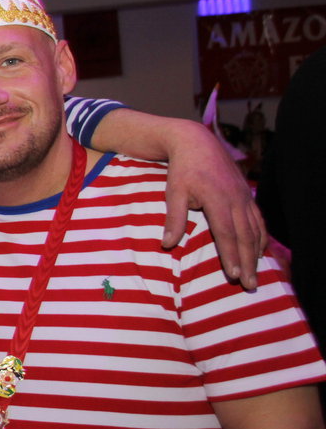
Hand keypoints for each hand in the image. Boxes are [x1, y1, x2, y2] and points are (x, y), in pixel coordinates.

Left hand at [161, 120, 266, 288]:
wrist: (197, 142)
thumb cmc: (182, 169)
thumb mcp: (174, 192)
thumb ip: (174, 218)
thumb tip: (166, 245)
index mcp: (218, 200)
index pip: (226, 234)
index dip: (231, 255)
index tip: (234, 276)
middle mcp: (236, 200)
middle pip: (245, 236)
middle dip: (248, 263)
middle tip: (250, 286)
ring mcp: (244, 197)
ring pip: (255, 230)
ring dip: (257, 253)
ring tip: (257, 274)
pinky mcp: (246, 195)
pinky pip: (258, 220)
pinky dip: (261, 237)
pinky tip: (261, 251)